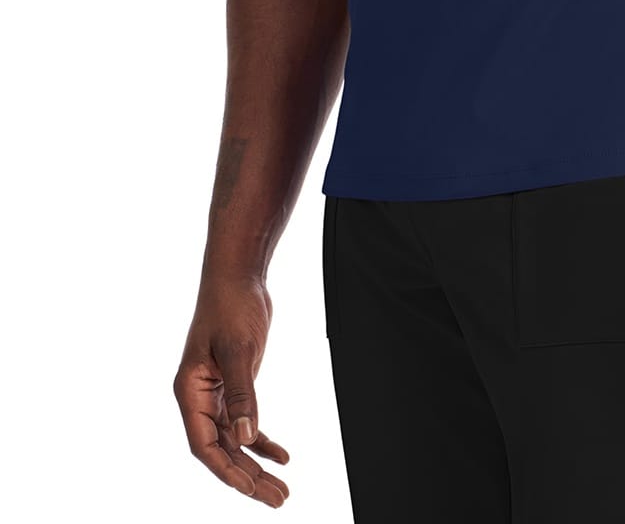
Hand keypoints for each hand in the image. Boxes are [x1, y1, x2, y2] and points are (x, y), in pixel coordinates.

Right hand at [173, 272, 289, 505]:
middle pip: (222, 449)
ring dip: (257, 465)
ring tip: (282, 491)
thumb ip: (243, 393)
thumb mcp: (239, 349)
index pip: (204, 444)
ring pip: (235, 440)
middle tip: (278, 500)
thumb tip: (248, 437)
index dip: (226, 470)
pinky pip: (246, 422)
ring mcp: (216, 393)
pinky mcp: (234, 385)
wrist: (238, 276)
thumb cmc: (231, 305)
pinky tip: (284, 456)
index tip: (251, 489)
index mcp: (190, 391)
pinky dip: (263, 440)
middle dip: (248, 477)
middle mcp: (199, 398)